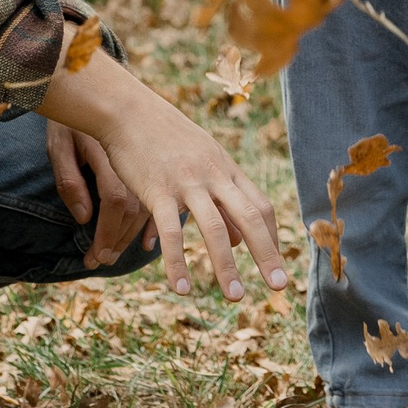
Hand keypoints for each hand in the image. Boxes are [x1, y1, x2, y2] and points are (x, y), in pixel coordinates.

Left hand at [46, 118, 150, 268]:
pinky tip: (149, 241)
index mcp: (110, 154)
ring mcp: (149, 162)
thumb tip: (84, 218)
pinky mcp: (155, 165)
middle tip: (101, 260)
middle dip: (117, 240)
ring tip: (115, 252)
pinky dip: (156, 222)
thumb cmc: (68, 122)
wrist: (91, 89)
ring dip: (131, 235)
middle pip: (134, 209)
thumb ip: (69, 182)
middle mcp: (135, 159)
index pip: (114, 202)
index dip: (105, 232)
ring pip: (149, 206)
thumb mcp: (59, 146)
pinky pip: (163, 198)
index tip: (94, 256)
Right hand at [93, 93, 288, 300]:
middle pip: (250, 217)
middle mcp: (213, 175)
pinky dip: (177, 264)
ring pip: (213, 228)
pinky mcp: (158, 191)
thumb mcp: (202, 159)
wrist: (128, 110)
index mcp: (226, 168)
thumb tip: (238, 240)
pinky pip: (172, 233)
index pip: (260, 206)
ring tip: (235, 297)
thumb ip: (222, 196)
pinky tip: (182, 290)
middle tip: (279, 287)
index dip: (271, 238)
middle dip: (267, 254)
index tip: (276, 265)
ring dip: (226, 267)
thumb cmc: (165, 137)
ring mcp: (187, 182)